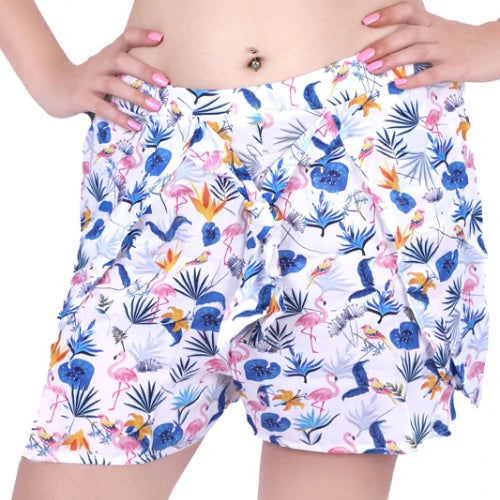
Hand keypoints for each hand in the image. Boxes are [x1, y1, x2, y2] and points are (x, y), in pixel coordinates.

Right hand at [41, 27, 169, 130]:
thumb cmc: (90, 80)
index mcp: (108, 55)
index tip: (160, 38)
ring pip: (113, 85)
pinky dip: (120, 117)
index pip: (125, 39)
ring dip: (136, 96)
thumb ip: (128, 71)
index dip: (141, 36)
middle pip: (121, 61)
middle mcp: (99, 65)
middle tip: (164, 81)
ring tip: (155, 106)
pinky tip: (135, 126)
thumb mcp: (107, 69)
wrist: (54, 87)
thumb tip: (161, 85)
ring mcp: (90, 82)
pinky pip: (103, 108)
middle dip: (144, 70)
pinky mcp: (83, 99)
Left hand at [358, 1, 499, 88]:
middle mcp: (437, 34)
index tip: (367, 22)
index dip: (388, 15)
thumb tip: (386, 42)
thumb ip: (417, 33)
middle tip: (363, 56)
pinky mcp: (454, 68)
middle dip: (383, 44)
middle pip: (407, 34)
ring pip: (416, 52)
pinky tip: (399, 85)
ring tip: (372, 69)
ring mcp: (446, 51)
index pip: (409, 12)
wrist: (496, 48)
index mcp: (432, 23)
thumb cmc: (460, 42)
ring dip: (392, 60)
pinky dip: (414, 80)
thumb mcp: (439, 30)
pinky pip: (432, 74)